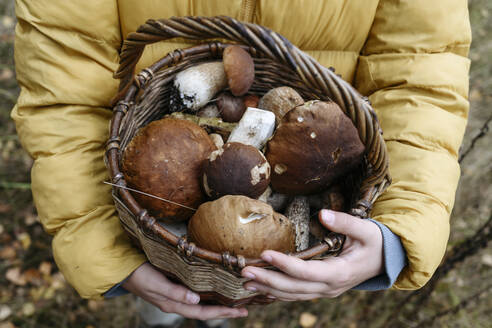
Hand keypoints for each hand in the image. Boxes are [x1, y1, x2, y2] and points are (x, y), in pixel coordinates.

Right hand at [123, 263, 247, 318]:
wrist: (124, 269)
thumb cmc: (139, 275)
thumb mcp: (155, 284)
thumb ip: (174, 292)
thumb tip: (196, 300)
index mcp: (174, 304)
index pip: (203, 312)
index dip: (222, 313)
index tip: (240, 312)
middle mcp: (178, 302)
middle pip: (206, 310)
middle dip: (225, 311)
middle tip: (245, 309)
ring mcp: (177, 295)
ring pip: (203, 302)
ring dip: (219, 303)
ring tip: (235, 300)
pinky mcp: (175, 286)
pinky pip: (197, 293)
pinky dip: (209, 293)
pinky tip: (216, 288)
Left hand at [241, 209, 383, 300]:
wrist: (386, 261)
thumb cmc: (376, 243)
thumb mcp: (366, 230)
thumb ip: (345, 222)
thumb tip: (323, 213)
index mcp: (340, 273)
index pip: (307, 271)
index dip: (284, 265)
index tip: (265, 254)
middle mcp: (330, 287)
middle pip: (294, 288)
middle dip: (268, 280)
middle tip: (244, 271)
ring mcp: (326, 291)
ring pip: (293, 294)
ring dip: (269, 288)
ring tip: (246, 280)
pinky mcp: (322, 289)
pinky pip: (297, 294)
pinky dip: (278, 292)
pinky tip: (262, 287)